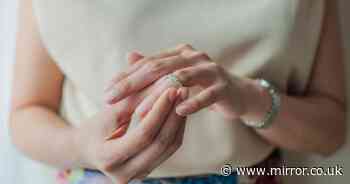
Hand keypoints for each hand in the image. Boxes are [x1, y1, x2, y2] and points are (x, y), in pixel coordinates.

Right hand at [74, 87, 188, 183]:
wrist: (87, 149)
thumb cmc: (94, 127)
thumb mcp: (109, 113)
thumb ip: (134, 100)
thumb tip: (162, 84)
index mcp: (108, 159)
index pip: (143, 135)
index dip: (159, 111)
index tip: (170, 89)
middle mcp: (124, 174)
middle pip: (160, 143)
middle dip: (173, 114)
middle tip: (182, 90)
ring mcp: (138, 175)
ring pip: (169, 147)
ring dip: (178, 120)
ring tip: (183, 97)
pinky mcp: (148, 170)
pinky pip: (168, 149)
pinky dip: (175, 128)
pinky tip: (178, 109)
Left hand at [105, 44, 255, 119]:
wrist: (236, 93)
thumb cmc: (201, 86)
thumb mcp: (177, 75)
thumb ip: (155, 67)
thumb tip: (129, 56)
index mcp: (178, 53)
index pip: (147, 63)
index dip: (125, 77)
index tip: (106, 91)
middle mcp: (192, 56)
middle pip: (158, 68)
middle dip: (132, 83)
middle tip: (111, 98)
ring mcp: (209, 70)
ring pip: (180, 79)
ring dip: (157, 96)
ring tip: (138, 112)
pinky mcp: (223, 86)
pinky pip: (207, 94)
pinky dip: (193, 102)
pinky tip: (179, 112)